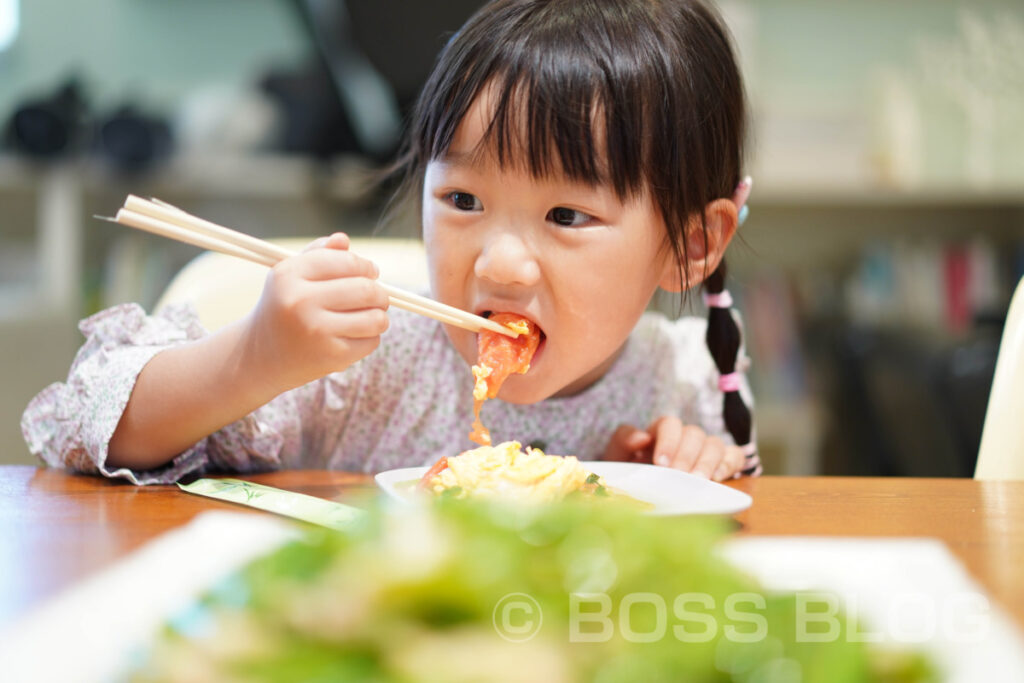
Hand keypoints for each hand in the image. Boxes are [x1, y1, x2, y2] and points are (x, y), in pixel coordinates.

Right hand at [244, 232, 389, 391]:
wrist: (261, 356)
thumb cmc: (284, 308)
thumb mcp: (292, 276)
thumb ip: (318, 254)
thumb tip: (343, 240)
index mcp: (289, 275)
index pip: (347, 261)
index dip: (366, 266)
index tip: (370, 272)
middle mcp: (300, 301)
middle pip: (366, 289)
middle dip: (379, 293)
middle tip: (377, 297)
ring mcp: (316, 331)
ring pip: (376, 318)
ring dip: (379, 317)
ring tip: (368, 317)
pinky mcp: (331, 356)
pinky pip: (371, 341)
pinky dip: (369, 338)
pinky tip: (352, 337)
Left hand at [602, 417, 746, 480]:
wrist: (641, 494)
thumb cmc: (631, 471)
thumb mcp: (617, 456)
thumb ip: (623, 441)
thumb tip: (641, 437)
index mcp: (661, 431)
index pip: (670, 424)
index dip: (668, 441)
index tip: (661, 463)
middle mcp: (686, 437)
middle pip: (694, 434)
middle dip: (687, 456)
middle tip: (679, 476)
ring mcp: (705, 449)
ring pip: (715, 444)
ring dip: (708, 462)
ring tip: (698, 481)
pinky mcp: (722, 463)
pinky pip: (734, 456)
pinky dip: (730, 464)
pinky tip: (719, 478)